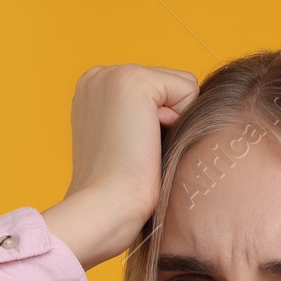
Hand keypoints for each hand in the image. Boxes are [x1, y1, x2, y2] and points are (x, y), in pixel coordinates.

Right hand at [42, 63, 199, 270]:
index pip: (155, 91)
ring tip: (142, 147)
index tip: (130, 151)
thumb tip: (177, 113)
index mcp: (92, 90)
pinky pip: (188, 87)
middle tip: (137, 152)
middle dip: (167, 120)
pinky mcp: (134, 80)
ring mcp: (112, 74)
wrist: (106, 207)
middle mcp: (98, 75)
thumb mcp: (125, 144)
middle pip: (170, 85)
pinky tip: (150, 141)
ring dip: (173, 121)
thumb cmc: (119, 191)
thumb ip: (143, 118)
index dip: (158, 124)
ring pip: (180, 85)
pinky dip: (180, 119)